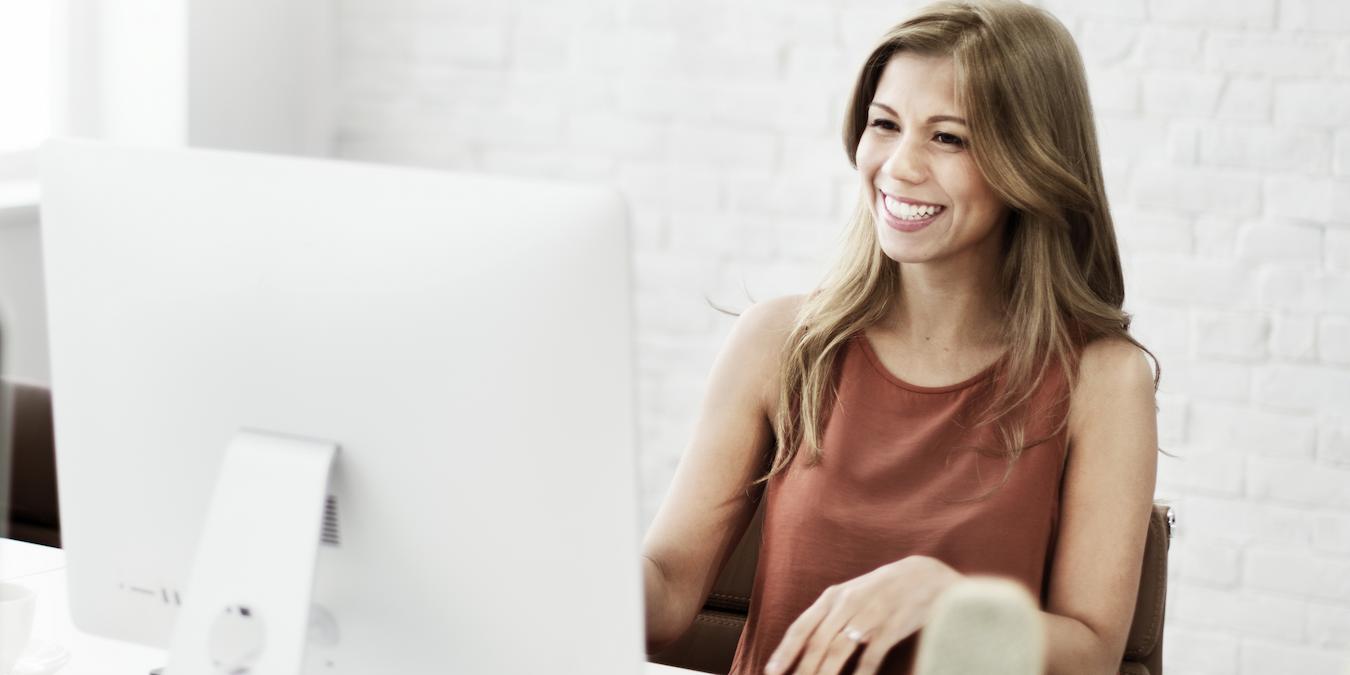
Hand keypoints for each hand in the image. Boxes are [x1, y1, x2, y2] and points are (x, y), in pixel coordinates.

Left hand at [763, 555, 962, 674]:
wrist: (924, 576)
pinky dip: (861, 673)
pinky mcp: (891, 626)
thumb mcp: (850, 596)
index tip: (771, 671)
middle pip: (817, 643)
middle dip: (802, 669)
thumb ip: (828, 617)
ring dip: (825, 673)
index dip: (785, 651)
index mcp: (832, 596)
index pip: (801, 627)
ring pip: (838, 650)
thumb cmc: (881, 590)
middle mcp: (846, 603)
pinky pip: (871, 655)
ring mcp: (868, 614)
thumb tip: (804, 644)